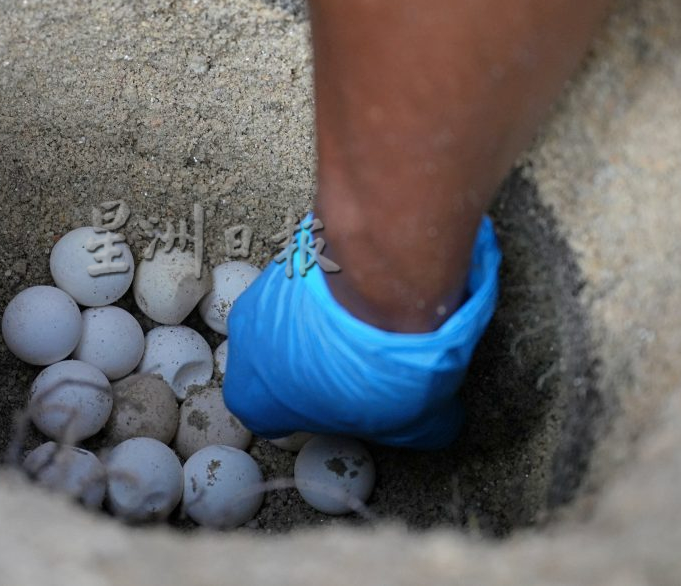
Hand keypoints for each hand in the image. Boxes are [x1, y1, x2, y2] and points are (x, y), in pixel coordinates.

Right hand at [222, 214, 501, 449]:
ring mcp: (261, 292)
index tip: (339, 408)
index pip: (268, 417)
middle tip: (358, 363)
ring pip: (289, 317)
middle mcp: (244, 343)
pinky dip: (338, 286)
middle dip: (311, 362)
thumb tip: (436, 424)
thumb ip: (412, 430)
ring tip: (373, 322)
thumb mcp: (415, 423)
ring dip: (323, 320)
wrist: (382, 279)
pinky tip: (376, 288)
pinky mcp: (288, 250)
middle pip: (273, 362)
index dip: (307, 414)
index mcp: (255, 397)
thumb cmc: (378, 361)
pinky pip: (310, 278)